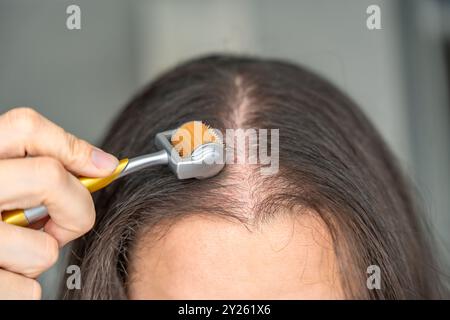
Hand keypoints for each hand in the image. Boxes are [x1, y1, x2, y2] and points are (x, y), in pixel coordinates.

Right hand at [0, 107, 117, 298]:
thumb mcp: (4, 184)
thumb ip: (40, 169)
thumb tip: (103, 164)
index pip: (26, 128)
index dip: (73, 148)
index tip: (103, 167)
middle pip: (49, 177)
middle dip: (75, 208)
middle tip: (60, 223)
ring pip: (44, 249)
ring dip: (39, 255)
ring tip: (11, 251)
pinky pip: (28, 290)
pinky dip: (24, 287)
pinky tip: (2, 272)